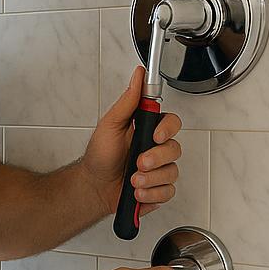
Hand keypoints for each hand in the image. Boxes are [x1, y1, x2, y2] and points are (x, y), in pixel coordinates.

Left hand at [81, 66, 183, 219]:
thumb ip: (127, 101)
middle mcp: (155, 149)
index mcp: (147, 130)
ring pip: (172, 172)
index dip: (167, 129)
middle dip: (155, 159)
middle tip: (138, 163)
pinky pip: (168, 191)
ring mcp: (159, 170)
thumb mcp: (110, 125)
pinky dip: (151, 194)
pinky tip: (137, 193)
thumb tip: (138, 76)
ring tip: (132, 181)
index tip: (155, 136)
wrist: (93, 187)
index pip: (171, 123)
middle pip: (175, 149)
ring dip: (150, 179)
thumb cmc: (99, 155)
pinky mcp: (159, 188)